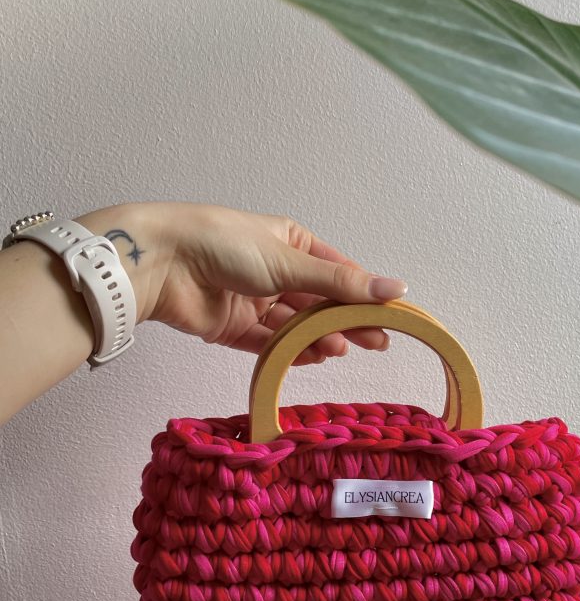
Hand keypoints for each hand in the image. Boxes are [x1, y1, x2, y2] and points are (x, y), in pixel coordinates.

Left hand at [77, 202, 407, 364]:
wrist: (161, 263)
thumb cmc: (223, 244)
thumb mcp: (290, 261)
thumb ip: (341, 284)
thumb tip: (397, 288)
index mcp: (291, 242)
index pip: (337, 273)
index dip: (364, 295)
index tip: (391, 317)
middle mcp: (275, 271)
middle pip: (320, 303)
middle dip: (347, 322)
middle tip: (377, 344)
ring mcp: (255, 301)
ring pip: (297, 326)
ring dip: (319, 338)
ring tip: (340, 350)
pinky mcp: (234, 328)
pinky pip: (271, 343)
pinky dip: (291, 352)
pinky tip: (314, 358)